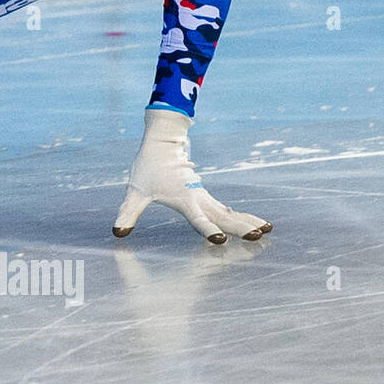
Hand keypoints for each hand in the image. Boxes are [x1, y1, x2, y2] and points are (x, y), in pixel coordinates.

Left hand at [114, 108, 272, 243]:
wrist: (163, 144)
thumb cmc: (148, 168)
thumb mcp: (135, 192)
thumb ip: (128, 212)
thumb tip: (116, 232)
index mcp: (184, 199)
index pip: (198, 218)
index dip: (207, 229)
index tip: (219, 240)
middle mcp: (199, 199)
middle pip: (223, 216)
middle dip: (240, 227)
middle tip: (257, 236)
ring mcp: (205, 197)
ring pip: (230, 212)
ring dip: (248, 221)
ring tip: (267, 230)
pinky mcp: (207, 196)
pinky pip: (228, 210)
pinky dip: (242, 217)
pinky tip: (257, 225)